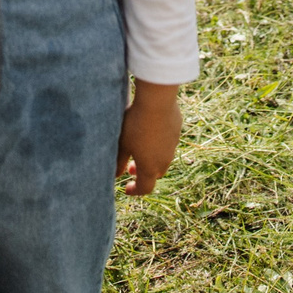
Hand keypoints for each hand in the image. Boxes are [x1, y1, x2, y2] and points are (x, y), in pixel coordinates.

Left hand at [117, 81, 181, 196]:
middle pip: (154, 174)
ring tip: (140, 147)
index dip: (135, 191)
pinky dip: (158, 144)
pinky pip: (168, 143)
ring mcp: (173, 146)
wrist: (157, 101)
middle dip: (143, 173)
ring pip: (162, 159)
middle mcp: (164, 160)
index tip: (127, 188)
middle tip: (131, 166)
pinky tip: (150, 130)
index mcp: (150, 168)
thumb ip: (118, 162)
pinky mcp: (176, 132)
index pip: (145, 188)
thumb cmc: (135, 125)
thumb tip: (115, 175)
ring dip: (151, 158)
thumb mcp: (122, 144)